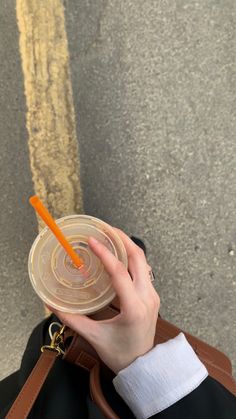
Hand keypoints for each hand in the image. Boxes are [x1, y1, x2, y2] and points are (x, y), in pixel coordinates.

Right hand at [48, 228, 159, 373]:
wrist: (142, 366)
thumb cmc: (120, 354)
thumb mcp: (94, 337)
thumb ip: (72, 319)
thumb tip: (52, 304)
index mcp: (134, 308)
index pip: (120, 273)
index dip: (106, 254)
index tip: (93, 240)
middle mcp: (148, 297)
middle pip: (139, 258)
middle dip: (122, 239)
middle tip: (105, 228)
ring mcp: (153, 295)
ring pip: (144, 261)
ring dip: (128, 246)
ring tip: (110, 236)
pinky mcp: (152, 295)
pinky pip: (144, 269)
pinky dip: (131, 257)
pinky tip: (118, 254)